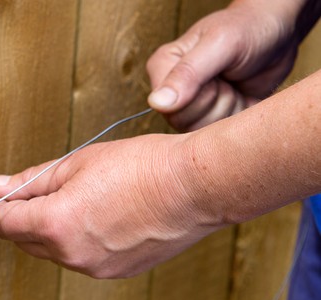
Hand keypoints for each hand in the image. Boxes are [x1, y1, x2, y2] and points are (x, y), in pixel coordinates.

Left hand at [0, 134, 220, 277]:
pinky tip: (90, 215)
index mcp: (57, 225)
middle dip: (17, 217)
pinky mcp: (115, 272)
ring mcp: (95, 268)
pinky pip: (79, 256)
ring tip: (68, 197)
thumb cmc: (144, 167)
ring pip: (52, 250)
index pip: (4, 223)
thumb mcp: (77, 163)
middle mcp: (72, 254)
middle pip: (24, 240)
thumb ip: (32, 181)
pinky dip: (73, 239)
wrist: (199, 186)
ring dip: (46, 229)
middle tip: (21, 192)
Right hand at [147, 2, 299, 130]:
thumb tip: (156, 103)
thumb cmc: (249, 28)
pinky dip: (236, 118)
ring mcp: (188, 107)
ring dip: (228, 110)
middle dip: (216, 102)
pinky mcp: (207, 119)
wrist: (278, 35)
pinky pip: (216, 137)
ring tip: (234, 86)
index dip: (200, 96)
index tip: (216, 73)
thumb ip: (187, 73)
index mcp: (162, 67)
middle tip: (228, 78)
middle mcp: (169, 90)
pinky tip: (239, 97)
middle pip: (183, 121)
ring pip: (200, 132)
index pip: (168, 106)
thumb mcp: (221, 43)